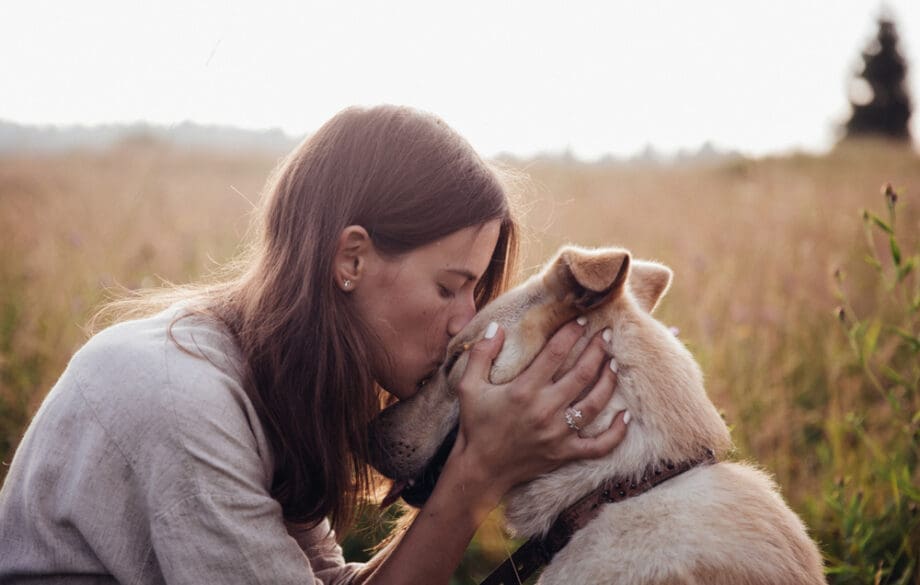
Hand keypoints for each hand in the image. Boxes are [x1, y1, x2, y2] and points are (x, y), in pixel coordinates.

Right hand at [448, 320, 627, 501]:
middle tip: (607, 335)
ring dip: (609, 380)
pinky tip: (626, 415)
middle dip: (598, 350)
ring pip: (595, 403)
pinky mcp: (565, 453)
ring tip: (614, 363)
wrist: (480, 469)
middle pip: (582, 374)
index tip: (583, 320)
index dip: (571, 333)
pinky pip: (600, 445)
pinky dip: (617, 432)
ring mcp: (558, 434)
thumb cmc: (476, 424)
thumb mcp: (469, 386)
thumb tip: (495, 326)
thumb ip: (481, 354)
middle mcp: (545, 410)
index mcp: (524, 390)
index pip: (555, 353)